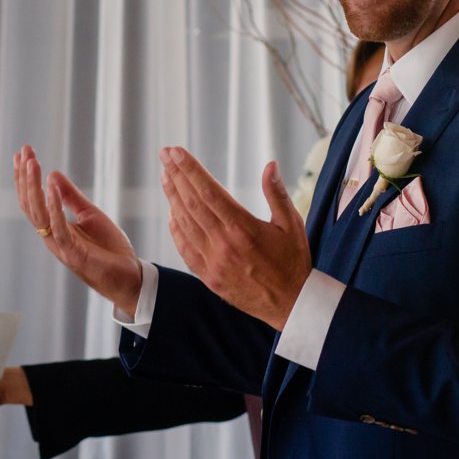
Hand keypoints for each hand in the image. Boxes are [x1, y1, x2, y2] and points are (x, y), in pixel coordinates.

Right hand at [13, 145, 142, 310]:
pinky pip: (59, 229)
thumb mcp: (90, 215)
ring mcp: (61, 246)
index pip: (33, 200)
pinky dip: (53, 207)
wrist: (130, 277)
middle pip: (30, 205)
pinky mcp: (74, 254)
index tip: (22, 154)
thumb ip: (71, 197)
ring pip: (39, 215)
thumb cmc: (109, 249)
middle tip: (24, 151)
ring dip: (34, 188)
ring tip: (33, 164)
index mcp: (55, 228)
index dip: (25, 178)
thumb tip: (53, 174)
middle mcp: (52, 237)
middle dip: (25, 178)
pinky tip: (50, 188)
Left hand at [161, 142, 312, 337]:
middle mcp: (224, 244)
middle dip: (176, 176)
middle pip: (192, 203)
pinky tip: (172, 213)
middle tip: (165, 155)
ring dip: (173, 198)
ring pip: (185, 224)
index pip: (209, 191)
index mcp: (243, 228)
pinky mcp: (209, 277)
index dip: (190, 169)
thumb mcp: (292, 225)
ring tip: (166, 177)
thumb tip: (270, 165)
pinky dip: (176, 229)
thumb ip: (277, 194)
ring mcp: (214, 263)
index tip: (176, 152)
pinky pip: (186, 249)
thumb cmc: (293, 262)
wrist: (291, 306)